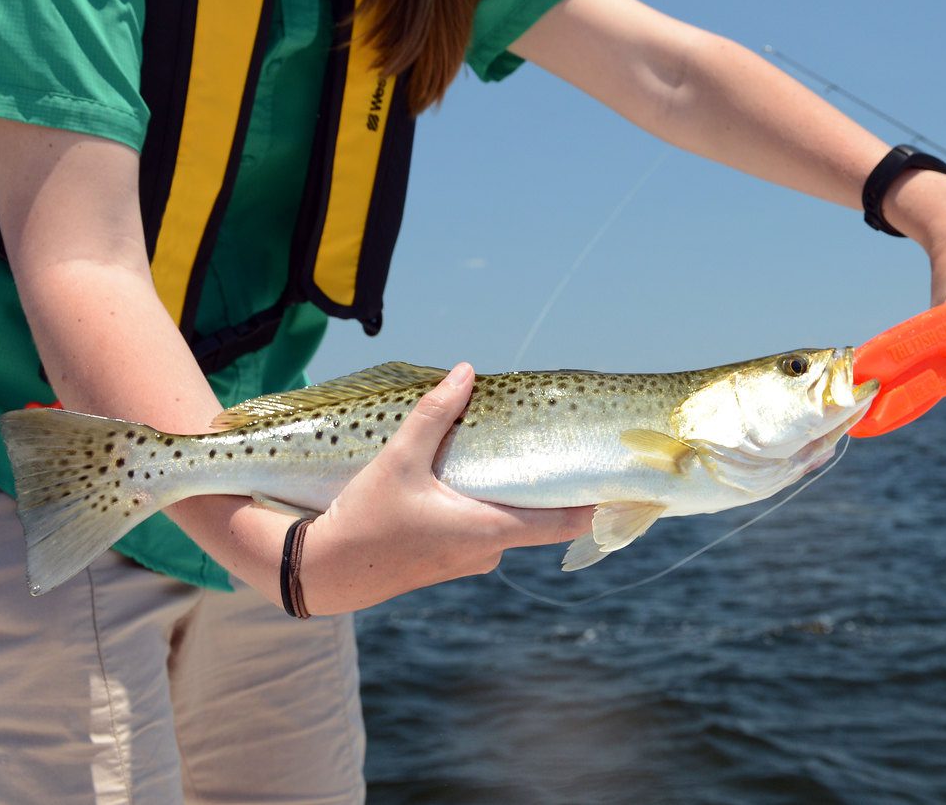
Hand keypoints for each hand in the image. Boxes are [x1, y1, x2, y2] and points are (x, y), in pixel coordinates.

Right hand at [296, 363, 592, 614]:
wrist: (323, 573)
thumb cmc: (364, 520)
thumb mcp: (398, 461)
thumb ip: (434, 415)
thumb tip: (465, 372)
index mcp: (486, 530)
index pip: (561, 522)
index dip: (595, 503)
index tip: (622, 485)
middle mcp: (486, 552)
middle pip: (537, 516)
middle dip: (548, 483)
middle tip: (565, 447)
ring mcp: (468, 560)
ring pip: (506, 520)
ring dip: (511, 492)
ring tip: (515, 454)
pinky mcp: (449, 560)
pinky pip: (483, 528)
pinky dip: (486, 504)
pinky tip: (469, 479)